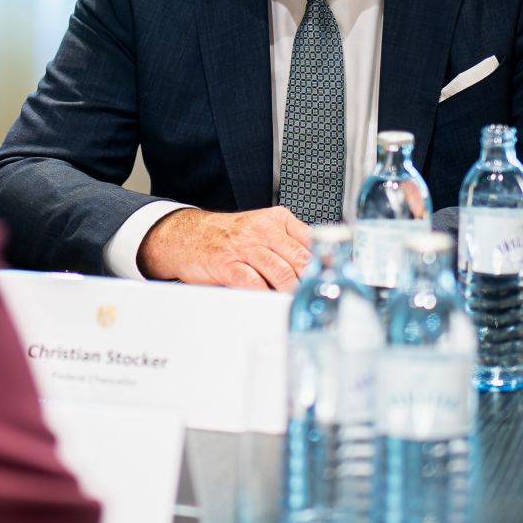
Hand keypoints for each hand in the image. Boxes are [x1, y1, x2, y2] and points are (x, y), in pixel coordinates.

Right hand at [137, 206, 311, 290]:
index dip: (327, 264)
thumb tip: (323, 269)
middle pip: (301, 259)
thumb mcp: (263, 230)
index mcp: (277, 219)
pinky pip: (253, 282)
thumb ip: (291, 246)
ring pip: (281, 272)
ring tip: (296, 303)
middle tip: (318, 297)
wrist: (186, 235)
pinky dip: (265, 295)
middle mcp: (262, 229)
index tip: (336, 280)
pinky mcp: (226, 264)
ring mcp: (244, 246)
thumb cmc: (228, 238)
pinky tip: (270, 300)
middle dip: (312, 282)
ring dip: (291, 292)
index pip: (313, 242)